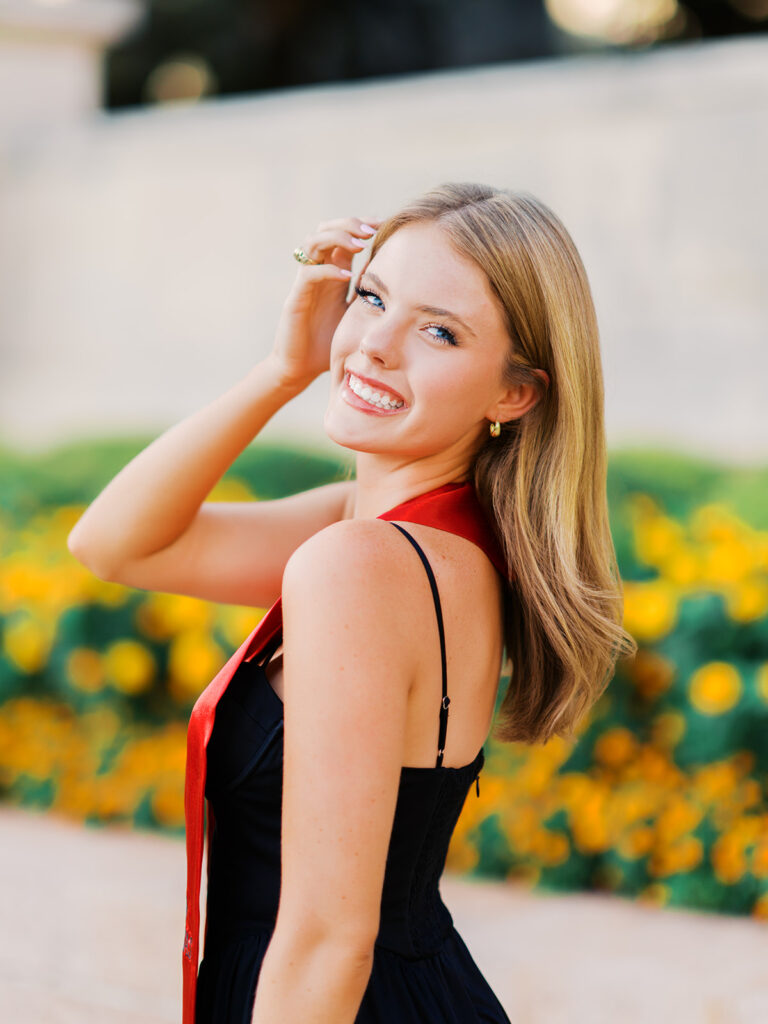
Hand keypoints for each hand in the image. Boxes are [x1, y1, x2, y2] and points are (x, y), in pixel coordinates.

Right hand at [268, 216, 381, 390]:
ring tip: (359, 244)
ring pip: (313, 242)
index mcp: (333, 272)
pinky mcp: (296, 298)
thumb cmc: (329, 341)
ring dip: (337, 237)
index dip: (362, 225)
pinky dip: (328, 271)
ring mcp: (305, 283)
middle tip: (372, 230)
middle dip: (349, 224)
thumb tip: (396, 278)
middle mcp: (318, 271)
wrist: (301, 368)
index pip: (344, 235)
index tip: (385, 225)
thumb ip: (369, 294)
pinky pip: (309, 274)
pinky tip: (347, 277)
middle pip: (326, 228)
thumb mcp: (357, 313)